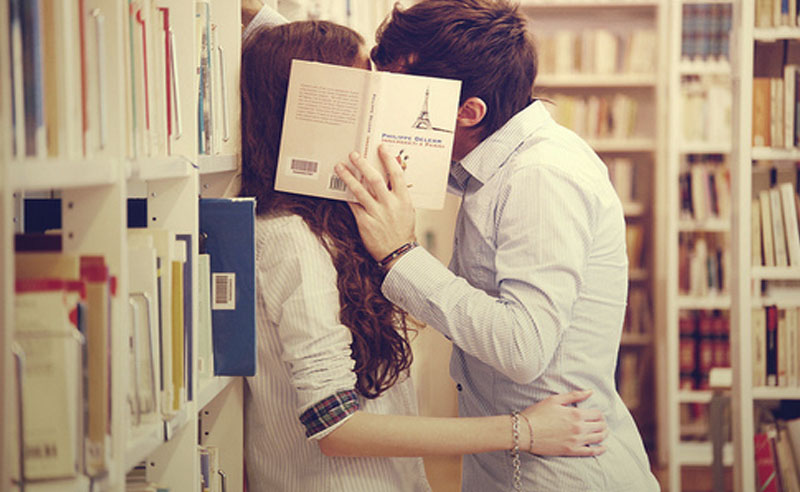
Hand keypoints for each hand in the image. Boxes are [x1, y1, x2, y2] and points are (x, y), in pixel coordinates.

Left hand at [334, 145, 416, 261]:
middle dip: (363, 165)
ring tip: (340, 167)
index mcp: (403, 199)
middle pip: (374, 179)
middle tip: (353, 155)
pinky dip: (347, 196)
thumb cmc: (403, 230)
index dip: (388, 159)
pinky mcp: (365, 222)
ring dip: (348, 177)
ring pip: (360, 191)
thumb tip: (389, 177)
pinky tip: (340, 188)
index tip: (381, 148)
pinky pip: (353, 205)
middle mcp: (390, 204)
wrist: (399, 252)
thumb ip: (398, 194)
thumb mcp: (407, 209)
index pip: (396, 174)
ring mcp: (376, 213)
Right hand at [522, 390, 607, 456]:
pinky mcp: (571, 451)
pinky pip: (591, 452)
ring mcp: (576, 441)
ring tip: (603, 432)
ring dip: (603, 434)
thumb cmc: (537, 414)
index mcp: (576, 414)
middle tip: (601, 423)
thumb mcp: (554, 400)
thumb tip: (590, 392)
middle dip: (603, 423)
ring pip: (598, 438)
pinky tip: (602, 448)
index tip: (596, 414)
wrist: (524, 432)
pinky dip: (599, 450)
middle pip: (601, 426)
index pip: (597, 414)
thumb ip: (574, 395)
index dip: (599, 413)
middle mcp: (579, 428)